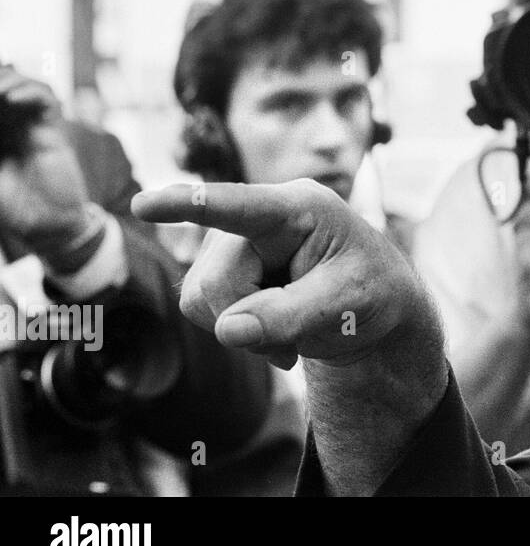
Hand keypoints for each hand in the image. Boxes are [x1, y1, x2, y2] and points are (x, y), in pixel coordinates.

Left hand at [0, 67, 94, 250]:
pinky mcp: (53, 130)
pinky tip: (12, 96)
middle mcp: (10, 125)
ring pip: (23, 83)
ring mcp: (32, 125)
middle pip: (5, 84)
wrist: (45, 225)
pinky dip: (31, 90)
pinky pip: (46, 99)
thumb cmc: (11, 207)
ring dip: (9, 79)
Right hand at [132, 178, 447, 495]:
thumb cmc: (369, 291)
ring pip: (200, 298)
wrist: (370, 305)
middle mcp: (257, 216)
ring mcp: (233, 241)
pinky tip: (272, 331)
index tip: (144, 204)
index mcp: (301, 207)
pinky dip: (236, 332)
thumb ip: (290, 315)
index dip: (190, 204)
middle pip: (217, 281)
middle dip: (251, 319)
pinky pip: (199, 309)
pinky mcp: (218, 266)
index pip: (239, 204)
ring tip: (291, 329)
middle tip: (297, 341)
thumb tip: (227, 330)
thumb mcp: (347, 305)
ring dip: (243, 329)